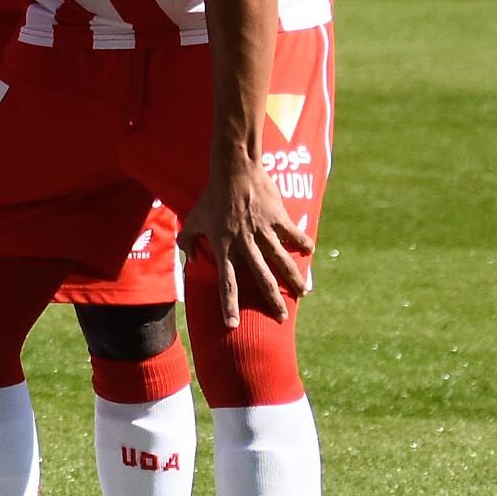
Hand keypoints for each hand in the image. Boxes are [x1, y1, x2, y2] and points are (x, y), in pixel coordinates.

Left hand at [183, 149, 314, 325]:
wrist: (234, 170)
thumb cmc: (212, 196)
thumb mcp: (193, 218)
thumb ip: (187, 240)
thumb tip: (187, 257)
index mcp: (223, 246)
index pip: (225, 282)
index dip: (228, 305)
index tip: (232, 325)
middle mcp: (244, 243)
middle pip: (260, 278)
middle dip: (272, 300)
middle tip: (282, 318)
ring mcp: (263, 231)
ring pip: (281, 261)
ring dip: (294, 278)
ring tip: (303, 293)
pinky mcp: (278, 218)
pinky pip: (293, 235)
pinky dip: (302, 243)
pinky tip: (309, 252)